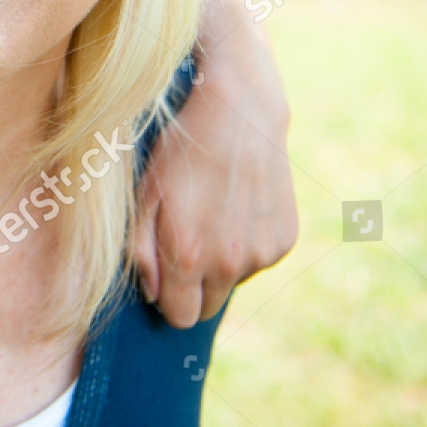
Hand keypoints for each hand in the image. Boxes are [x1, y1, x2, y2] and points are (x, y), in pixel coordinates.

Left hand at [131, 0, 296, 327]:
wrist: (239, 111)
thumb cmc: (180, 150)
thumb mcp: (145, 195)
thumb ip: (141, 251)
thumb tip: (151, 291)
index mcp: (190, 255)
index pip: (179, 315)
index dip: (166, 300)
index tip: (161, 279)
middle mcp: (231, 262)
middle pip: (207, 308)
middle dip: (192, 287)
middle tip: (182, 246)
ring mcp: (263, 252)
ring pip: (233, 281)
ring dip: (219, 261)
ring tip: (210, 213)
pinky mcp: (285, 238)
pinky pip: (258, 261)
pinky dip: (245, 244)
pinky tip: (236, 206)